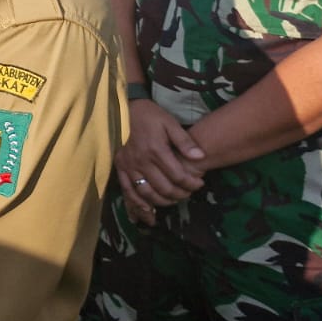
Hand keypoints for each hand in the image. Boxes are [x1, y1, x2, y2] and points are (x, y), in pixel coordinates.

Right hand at [115, 99, 205, 221]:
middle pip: (164, 188)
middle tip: (189, 192)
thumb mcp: (169, 122)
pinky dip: (138, 204)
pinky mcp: (120, 169)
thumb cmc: (148, 115)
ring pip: (147, 194)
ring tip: (174, 199)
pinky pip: (128, 191)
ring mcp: (129, 167)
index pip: (178, 176)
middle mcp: (142, 162)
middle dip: (181, 194)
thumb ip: (184, 141)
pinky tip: (148, 211)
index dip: (192, 183)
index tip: (200, 183)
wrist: (121, 109)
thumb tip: (201, 157)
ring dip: (163, 201)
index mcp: (156, 150)